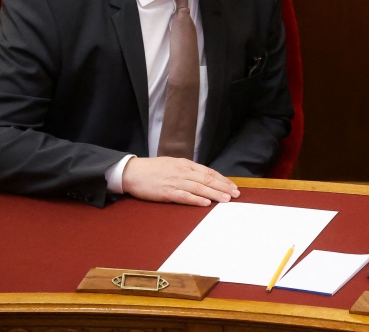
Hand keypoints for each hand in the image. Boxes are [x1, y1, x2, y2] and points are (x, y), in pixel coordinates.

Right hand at [120, 156, 240, 205]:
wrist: (133, 172)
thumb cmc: (153, 169)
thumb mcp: (173, 164)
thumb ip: (188, 170)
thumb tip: (203, 177)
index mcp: (185, 164)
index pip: (209, 172)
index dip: (222, 180)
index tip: (233, 186)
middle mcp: (183, 172)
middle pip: (208, 179)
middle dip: (223, 187)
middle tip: (236, 194)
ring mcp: (175, 182)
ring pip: (199, 188)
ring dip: (215, 194)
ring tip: (226, 199)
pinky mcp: (166, 192)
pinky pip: (184, 196)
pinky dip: (196, 199)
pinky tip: (206, 203)